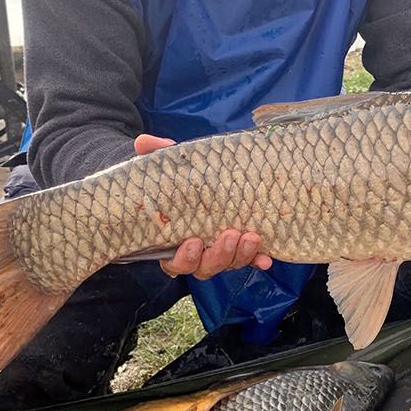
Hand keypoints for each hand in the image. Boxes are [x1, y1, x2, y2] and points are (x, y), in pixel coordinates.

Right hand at [134, 133, 272, 279]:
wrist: (197, 177)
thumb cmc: (176, 178)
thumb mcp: (166, 165)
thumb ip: (155, 156)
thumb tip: (143, 143)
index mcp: (172, 241)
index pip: (174, 262)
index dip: (184, 258)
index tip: (194, 242)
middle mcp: (196, 253)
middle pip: (204, 268)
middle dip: (219, 256)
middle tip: (229, 235)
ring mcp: (219, 252)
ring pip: (228, 264)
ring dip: (241, 255)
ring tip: (251, 237)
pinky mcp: (239, 248)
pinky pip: (249, 260)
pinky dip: (257, 259)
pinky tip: (266, 258)